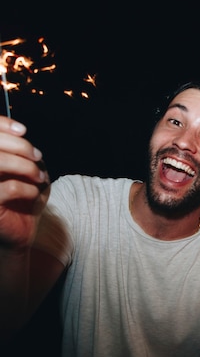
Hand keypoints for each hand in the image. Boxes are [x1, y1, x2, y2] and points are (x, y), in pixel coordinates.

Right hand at [0, 116, 49, 246]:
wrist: (21, 231)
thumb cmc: (23, 199)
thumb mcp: (26, 171)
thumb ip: (21, 152)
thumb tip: (20, 133)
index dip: (1, 126)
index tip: (22, 130)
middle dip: (20, 147)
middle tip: (37, 157)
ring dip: (25, 167)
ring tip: (39, 177)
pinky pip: (8, 189)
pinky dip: (27, 188)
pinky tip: (33, 194)